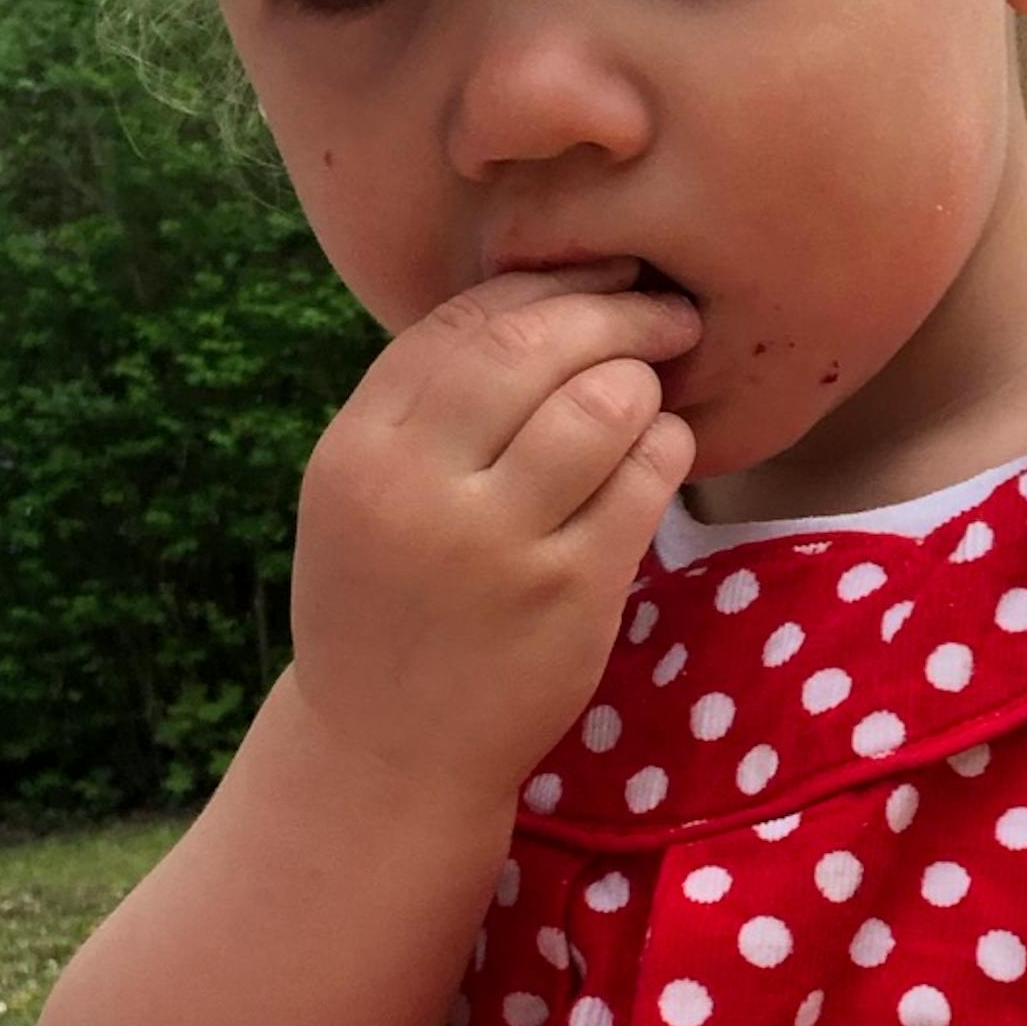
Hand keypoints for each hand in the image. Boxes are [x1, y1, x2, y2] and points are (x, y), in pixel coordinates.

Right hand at [289, 264, 701, 803]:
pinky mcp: (573, 594)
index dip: (542, 285)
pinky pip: (645, 479)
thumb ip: (427, 402)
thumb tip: (541, 290)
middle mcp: (420, 492)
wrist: (391, 750)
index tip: (596, 275)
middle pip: (534, 347)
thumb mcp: (364, 493)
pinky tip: (662, 447)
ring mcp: (500, 546)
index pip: (460, 324)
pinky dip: (667, 445)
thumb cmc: (388, 601)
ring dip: (643, 378)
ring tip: (651, 388)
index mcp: (359, 452)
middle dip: (612, 310)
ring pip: (602, 404)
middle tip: (660, 308)